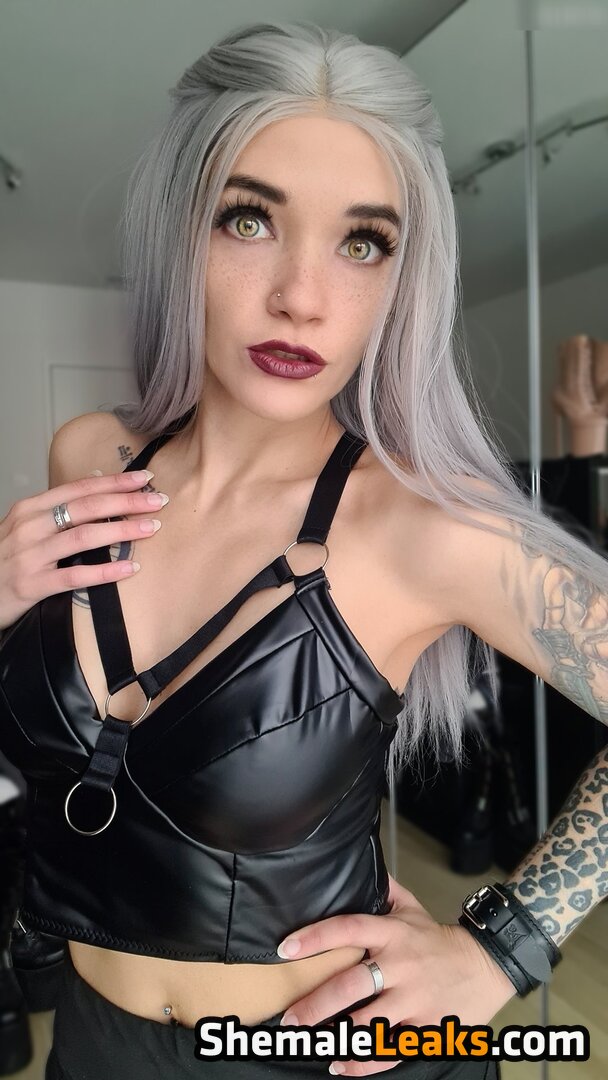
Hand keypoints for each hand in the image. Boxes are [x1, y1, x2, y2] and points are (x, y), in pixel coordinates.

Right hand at [0, 469, 168, 629]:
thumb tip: (95, 478)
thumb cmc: (6, 558)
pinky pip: (75, 576)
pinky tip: (130, 568)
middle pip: (85, 508)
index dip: (113, 482)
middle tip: (158, 501)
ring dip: (121, 531)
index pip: (79, 489)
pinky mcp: (32, 584)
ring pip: (83, 537)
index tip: (144, 479)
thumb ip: (58, 505)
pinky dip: (105, 571)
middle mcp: (29, 527)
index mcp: (30, 508)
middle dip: (125, 502)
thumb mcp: (26, 525)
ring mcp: (30, 555)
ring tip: (151, 528)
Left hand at [277, 875, 515, 1075]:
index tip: (286, 949)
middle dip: (315, 1004)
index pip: (348, 928)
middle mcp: (400, 965)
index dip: (315, 937)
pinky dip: (363, 1062)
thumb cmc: (439, 939)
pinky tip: (341, 1064)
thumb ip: (384, 890)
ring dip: (335, 1036)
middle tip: (289, 1018)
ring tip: (308, 1043)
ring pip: (368, 1022)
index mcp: (392, 933)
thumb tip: (359, 867)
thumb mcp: (412, 907)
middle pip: (351, 985)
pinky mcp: (427, 1028)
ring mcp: (414, 1000)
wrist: (487, 965)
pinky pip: (390, 1050)